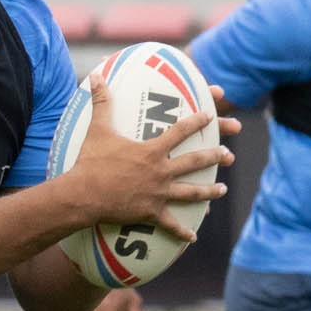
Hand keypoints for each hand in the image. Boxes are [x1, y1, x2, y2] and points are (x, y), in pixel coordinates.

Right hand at [70, 78, 235, 243]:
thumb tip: (95, 75)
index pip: (180, 131)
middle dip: (214, 155)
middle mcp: (161, 171)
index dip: (197, 121)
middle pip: (195, 162)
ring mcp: (158, 193)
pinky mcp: (150, 213)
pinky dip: (182, 231)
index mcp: (152, 151)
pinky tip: (193, 236)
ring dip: (209, 192)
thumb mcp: (97, 129)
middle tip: (227, 153)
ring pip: (191, 193)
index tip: (210, 115)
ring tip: (222, 190)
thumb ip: (101, 102)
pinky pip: (170, 224)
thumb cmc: (90, 162)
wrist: (84, 195)